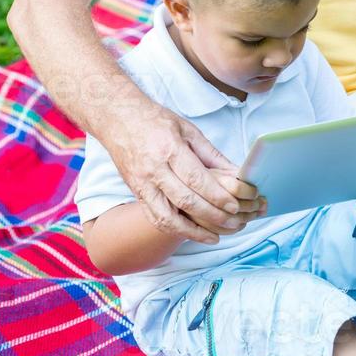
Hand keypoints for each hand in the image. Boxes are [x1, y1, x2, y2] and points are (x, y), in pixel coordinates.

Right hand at [104, 100, 265, 242]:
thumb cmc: (155, 120)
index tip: (235, 206)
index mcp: (169, 149)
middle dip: (212, 215)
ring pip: (167, 217)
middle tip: (233, 223)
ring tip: (214, 237)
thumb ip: (211, 155)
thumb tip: (237, 174)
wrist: (117, 119)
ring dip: (192, 231)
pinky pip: (154, 217)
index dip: (217, 196)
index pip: (196, 179)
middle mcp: (154, 169)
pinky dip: (173, 229)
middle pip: (185, 201)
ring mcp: (142, 183)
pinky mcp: (136, 192)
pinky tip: (191, 233)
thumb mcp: (188, 130)